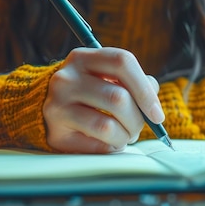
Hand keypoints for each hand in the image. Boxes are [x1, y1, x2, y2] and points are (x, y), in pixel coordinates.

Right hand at [43, 47, 163, 152]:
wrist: (47, 110)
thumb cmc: (88, 94)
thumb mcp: (106, 78)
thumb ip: (133, 82)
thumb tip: (152, 97)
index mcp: (82, 58)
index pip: (122, 62)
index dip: (145, 89)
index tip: (157, 113)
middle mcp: (66, 78)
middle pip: (118, 98)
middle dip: (137, 119)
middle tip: (138, 127)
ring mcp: (57, 104)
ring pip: (108, 126)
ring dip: (125, 136)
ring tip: (123, 136)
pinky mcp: (55, 131)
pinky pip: (97, 145)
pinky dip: (111, 147)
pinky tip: (107, 142)